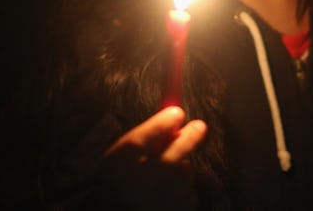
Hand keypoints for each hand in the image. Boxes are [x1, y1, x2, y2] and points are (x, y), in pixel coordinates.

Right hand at [93, 106, 207, 210]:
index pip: (135, 144)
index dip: (158, 126)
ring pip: (179, 178)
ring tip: (174, 164)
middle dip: (187, 140)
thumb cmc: (126, 175)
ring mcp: (151, 206)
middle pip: (167, 163)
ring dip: (183, 165)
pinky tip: (173, 187)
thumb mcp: (125, 155)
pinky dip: (184, 186)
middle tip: (200, 125)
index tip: (177, 112)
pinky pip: (186, 195)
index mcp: (112, 169)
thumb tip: (176, 113)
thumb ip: (147, 137)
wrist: (121, 208)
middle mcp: (129, 190)